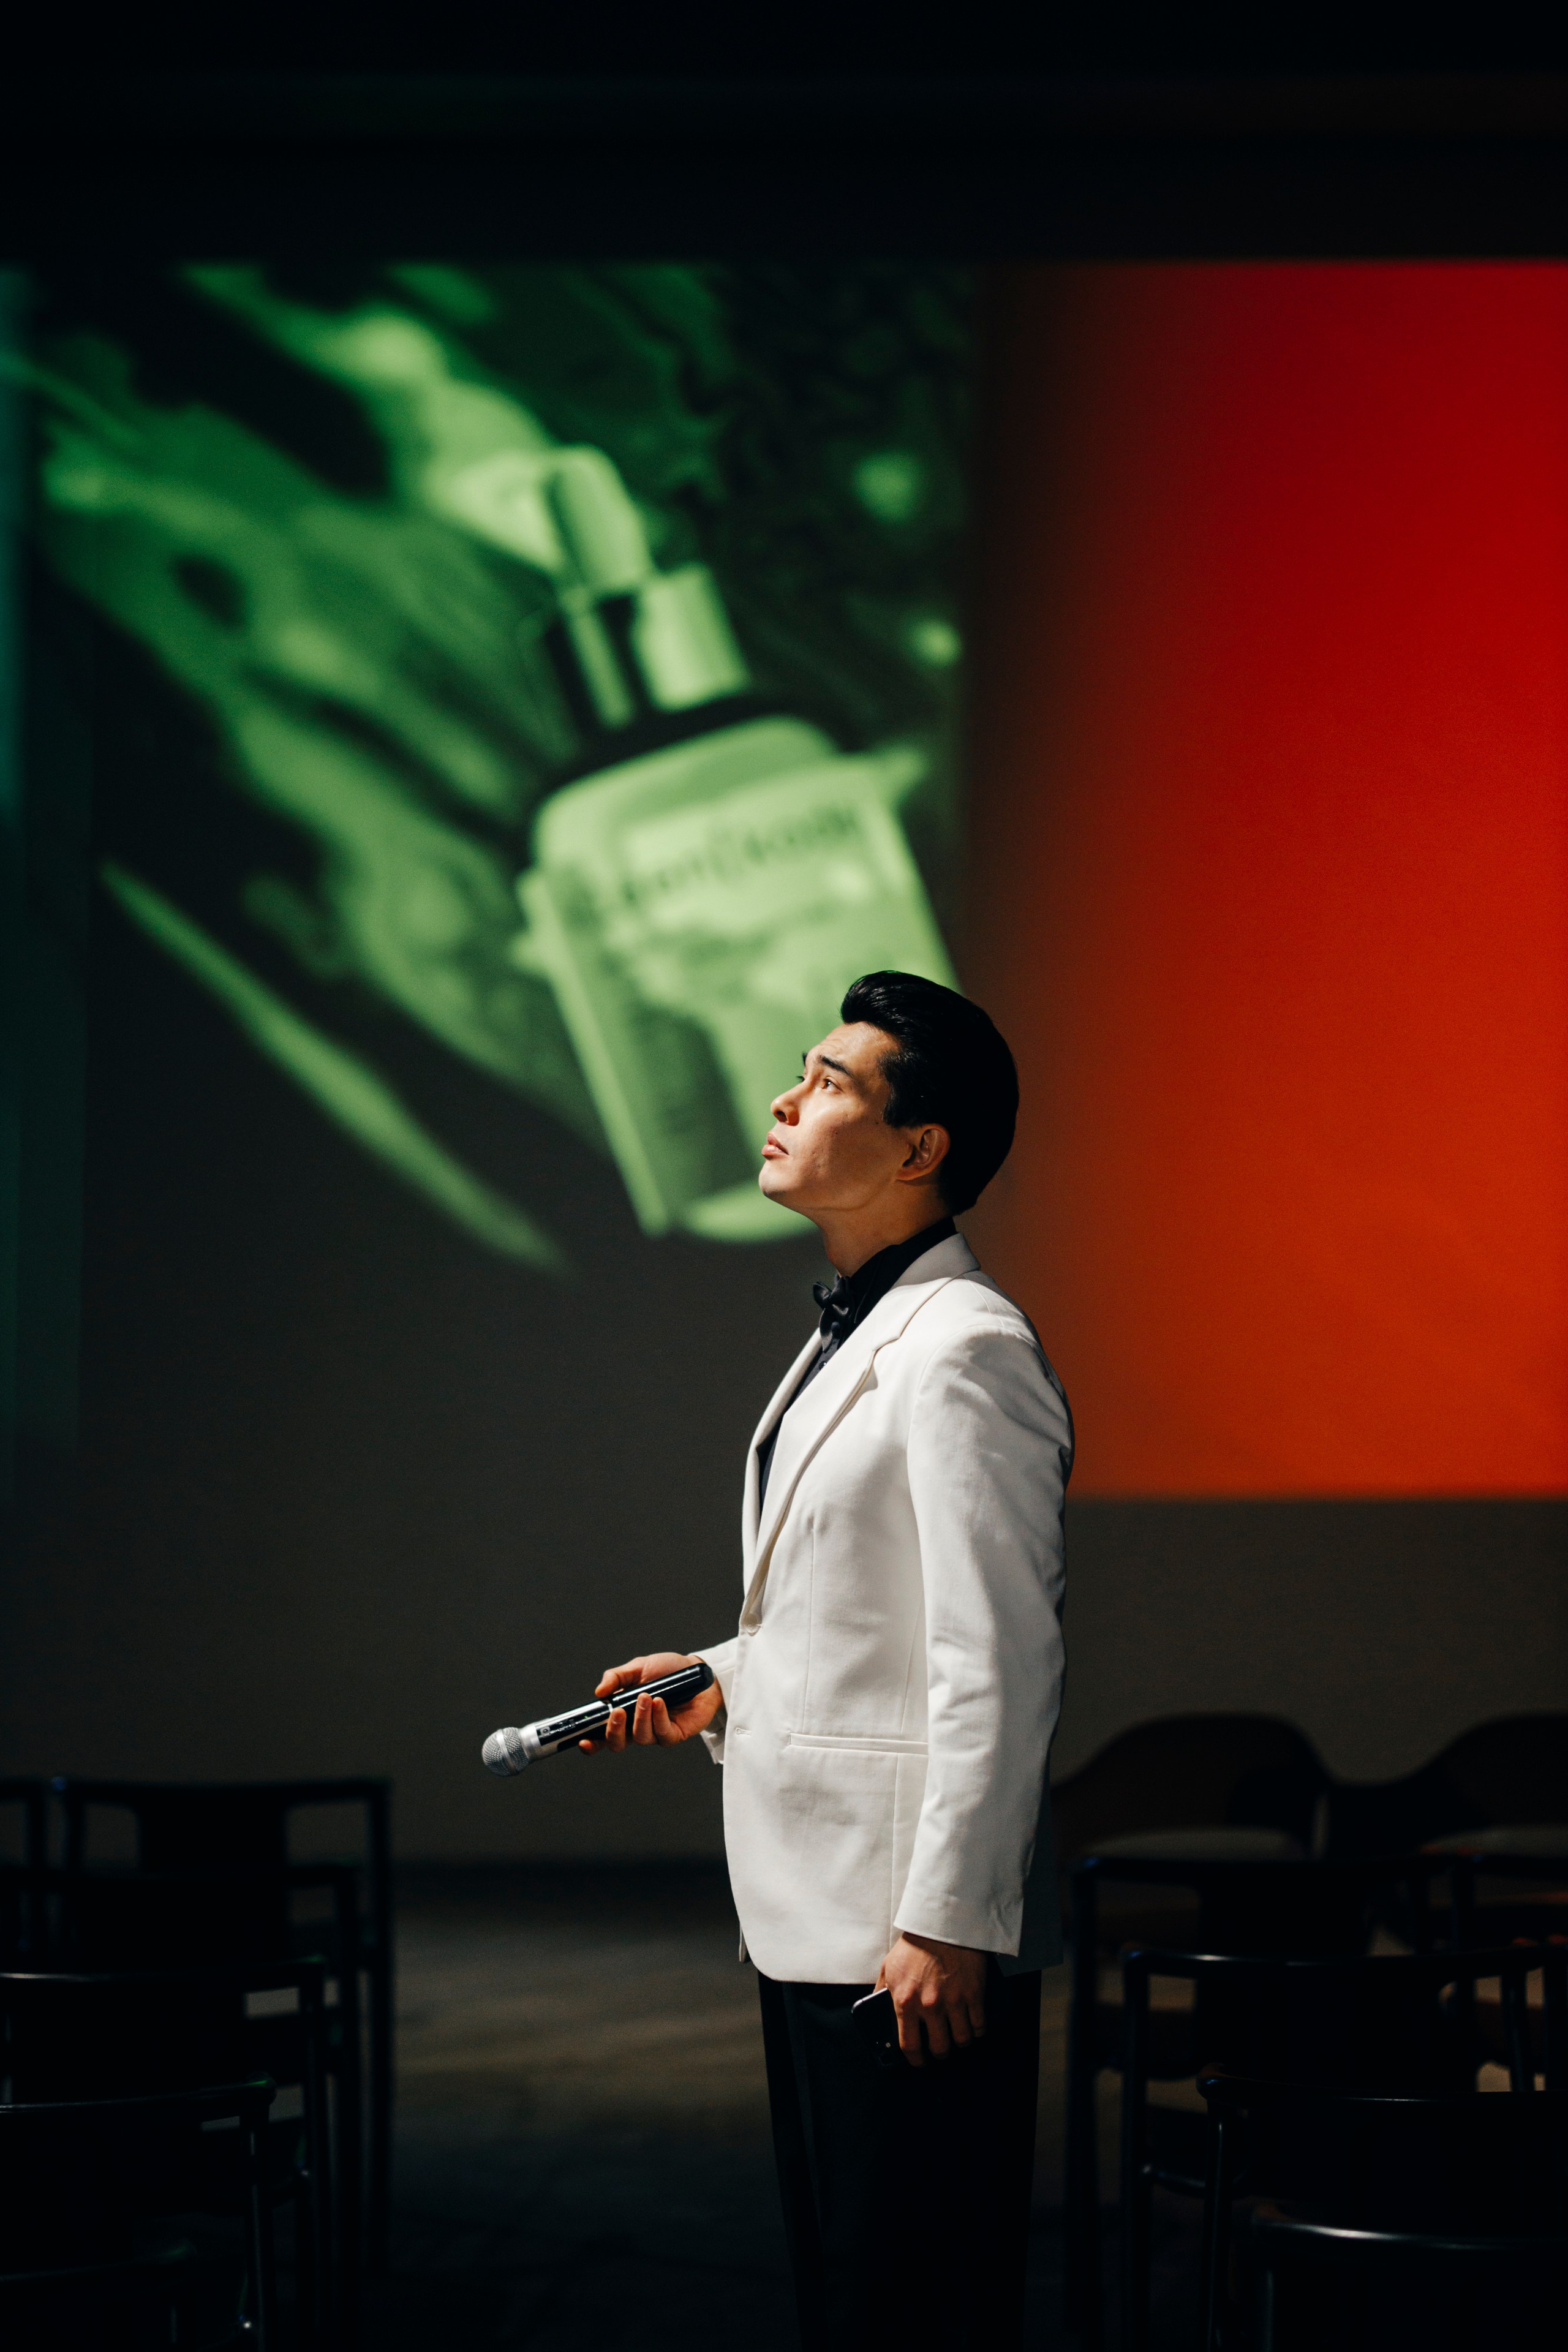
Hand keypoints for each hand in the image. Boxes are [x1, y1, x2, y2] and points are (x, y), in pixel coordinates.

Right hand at [582, 1652, 723, 1754]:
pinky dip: (659, 1718)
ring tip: (646, 1696)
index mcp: (624, 1714)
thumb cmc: (667, 1670)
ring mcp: (656, 1733)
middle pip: (617, 1744)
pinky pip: (663, 1734)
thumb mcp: (638, 1667)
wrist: (697, 1671)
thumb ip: (616, 1677)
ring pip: (641, 1737)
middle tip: (617, 1712)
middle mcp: (637, 1727)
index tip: (583, 1740)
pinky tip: (660, 1702)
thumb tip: (599, 1692)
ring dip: (640, 1717)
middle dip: (613, 1731)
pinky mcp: (675, 1735)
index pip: (603, 1735)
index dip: (592, 1743)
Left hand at [875, 1933, 987, 2067]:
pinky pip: (980, 2026)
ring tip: (958, 2035)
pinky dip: (978, 2030)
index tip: (920, 2061)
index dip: (916, 2060)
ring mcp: (954, 2001)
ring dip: (961, 2041)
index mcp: (905, 2002)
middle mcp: (929, 2006)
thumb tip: (873, 2008)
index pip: (909, 2046)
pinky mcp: (974, 1994)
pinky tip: (973, 2025)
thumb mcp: (889, 1966)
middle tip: (941, 2047)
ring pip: (962, 2041)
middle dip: (941, 2052)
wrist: (942, 1923)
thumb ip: (880, 1990)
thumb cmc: (915, 1945)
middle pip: (940, 2048)